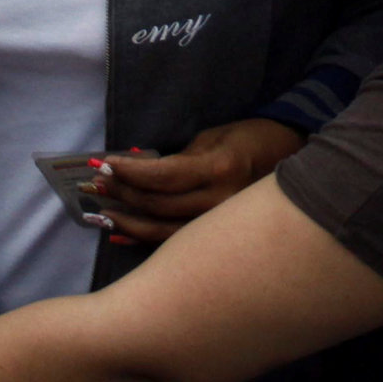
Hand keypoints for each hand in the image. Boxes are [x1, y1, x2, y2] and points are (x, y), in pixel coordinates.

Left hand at [82, 118, 302, 245]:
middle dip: (121, 193)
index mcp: (220, 169)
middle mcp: (219, 202)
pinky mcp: (216, 237)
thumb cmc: (249, 140)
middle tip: (93, 184)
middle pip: (158, 204)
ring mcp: (219, 225)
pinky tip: (119, 236)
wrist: (289, 162)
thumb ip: (176, 159)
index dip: (129, 171)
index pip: (163, 175)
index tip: (103, 163)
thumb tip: (137, 169)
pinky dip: (143, 239)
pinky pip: (173, 242)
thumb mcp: (213, 138)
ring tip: (98, 213)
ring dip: (125, 222)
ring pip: (162, 231)